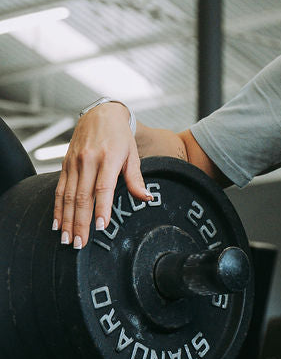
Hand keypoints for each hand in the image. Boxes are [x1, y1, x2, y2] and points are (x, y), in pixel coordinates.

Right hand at [53, 103, 150, 248]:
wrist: (100, 114)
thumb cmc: (120, 136)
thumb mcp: (132, 154)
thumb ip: (136, 178)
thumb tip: (146, 198)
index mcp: (108, 158)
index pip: (103, 187)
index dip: (101, 208)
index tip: (100, 227)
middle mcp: (88, 161)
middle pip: (82, 197)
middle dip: (80, 223)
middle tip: (79, 244)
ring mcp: (74, 163)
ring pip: (68, 196)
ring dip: (67, 220)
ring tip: (67, 240)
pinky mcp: (65, 164)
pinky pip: (60, 189)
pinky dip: (57, 208)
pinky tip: (57, 224)